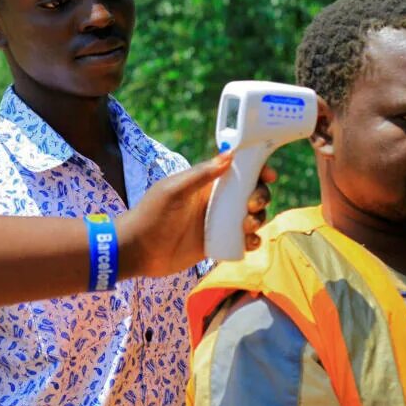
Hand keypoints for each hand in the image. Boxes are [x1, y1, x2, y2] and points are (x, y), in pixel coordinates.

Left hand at [115, 150, 275, 277]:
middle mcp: (215, 201)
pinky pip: (243, 241)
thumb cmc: (151, 214)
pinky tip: (250, 243)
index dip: (257, 170)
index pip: (238, 171)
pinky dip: (252, 241)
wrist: (137, 251)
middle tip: (252, 205)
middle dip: (261, 197)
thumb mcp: (174, 191)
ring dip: (258, 219)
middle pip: (251, 194)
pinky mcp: (217, 244)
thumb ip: (200, 175)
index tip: (268, 174)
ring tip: (247, 226)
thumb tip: (229, 155)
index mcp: (206, 183)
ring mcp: (217, 223)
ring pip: (251, 218)